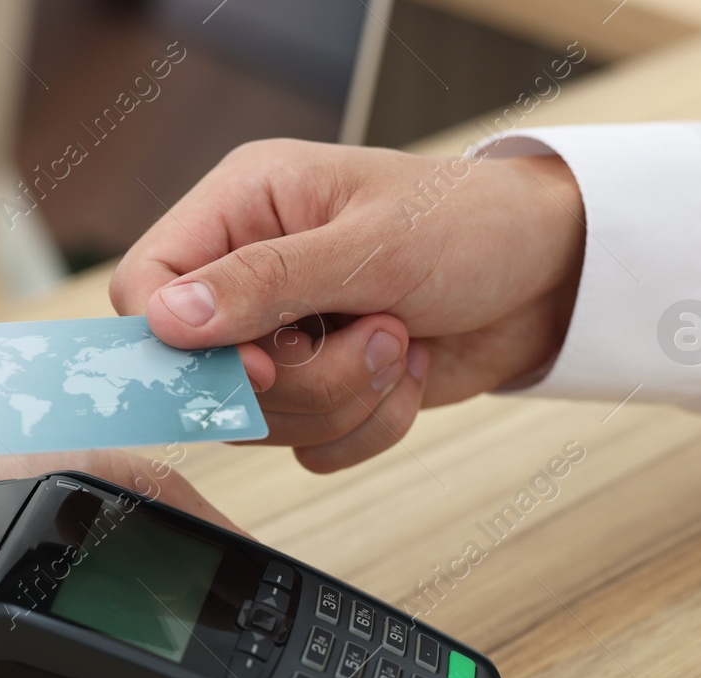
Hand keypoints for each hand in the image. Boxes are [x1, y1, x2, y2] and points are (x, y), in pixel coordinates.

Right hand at [110, 138, 585, 471]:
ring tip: (400, 342)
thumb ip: (264, 281)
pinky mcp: (320, 388)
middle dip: (300, 377)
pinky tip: (407, 370)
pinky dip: (368, 426)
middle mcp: (250, 273)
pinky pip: (308, 447)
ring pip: (260, 420)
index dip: (182, 343)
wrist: (554, 276)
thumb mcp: (371, 245)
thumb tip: (168, 317)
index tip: (258, 363)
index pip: (146, 286)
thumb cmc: (473, 225)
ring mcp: (284, 336)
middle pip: (204, 374)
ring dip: (344, 398)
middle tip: (371, 333)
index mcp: (242, 206)